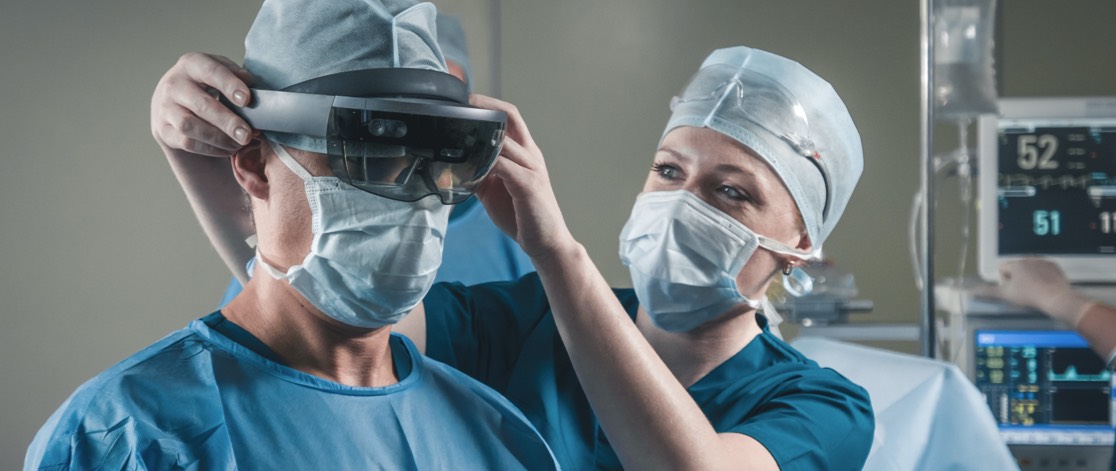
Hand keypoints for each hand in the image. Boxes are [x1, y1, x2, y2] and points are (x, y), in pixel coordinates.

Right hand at [151, 53, 255, 156]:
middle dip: (227, 121)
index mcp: (191, 64)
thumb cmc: (210, 88)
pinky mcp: (163, 130)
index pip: (210, 72)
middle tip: (247, 134)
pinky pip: (187, 142)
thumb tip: (251, 85)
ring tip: (239, 143)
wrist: (180, 106)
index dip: (229, 85)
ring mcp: (164, 108)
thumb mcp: (224, 75)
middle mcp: (173, 84)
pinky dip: (211, 148)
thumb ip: (239, 77)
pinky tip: (227, 148)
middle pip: (201, 104)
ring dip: (218, 138)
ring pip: (190, 126)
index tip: (247, 99)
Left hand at [468, 94, 577, 260]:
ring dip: (481, 136)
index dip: (488, 104)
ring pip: (505, 140)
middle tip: (460, 104)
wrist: (546, 242)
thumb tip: (453, 164)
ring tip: (457, 132)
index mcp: (525, 152)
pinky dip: (485, 162)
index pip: (509, 116)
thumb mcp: (495, 189)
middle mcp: (530, 155)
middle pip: (511, 117)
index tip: (464, 100)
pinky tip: (470, 164)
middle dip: (485, 107)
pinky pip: (503, 166)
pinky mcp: (528, 185)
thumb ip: (480, 172)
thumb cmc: (522, 215)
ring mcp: (532, 168)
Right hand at [989, 258, 1093, 325]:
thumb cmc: (1029, 296)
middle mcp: (1028, 259)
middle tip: (1023, 291)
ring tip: (1035, 289)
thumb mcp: (1006, 295)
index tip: (1012, 289)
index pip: (1002, 269)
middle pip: (1017, 267)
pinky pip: (1044, 268)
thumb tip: (971, 292)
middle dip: (1018, 277)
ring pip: (1031, 267)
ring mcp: (1042, 261)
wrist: (1055, 298)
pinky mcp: (1054, 266)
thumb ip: (988, 292)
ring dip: (1030, 275)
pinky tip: (1045, 285)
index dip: (1005, 280)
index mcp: (1015, 265)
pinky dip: (1043, 275)